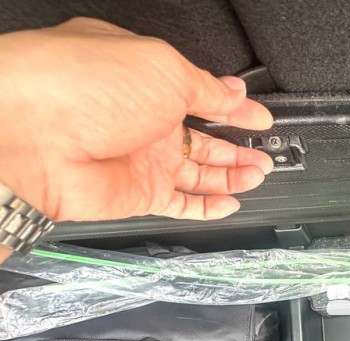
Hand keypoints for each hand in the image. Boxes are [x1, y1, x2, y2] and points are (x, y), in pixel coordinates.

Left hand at [0, 17, 273, 221]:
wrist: (28, 135)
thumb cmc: (80, 85)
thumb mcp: (164, 69)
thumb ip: (207, 89)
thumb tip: (234, 94)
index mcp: (148, 79)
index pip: (203, 95)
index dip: (236, 107)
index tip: (259, 116)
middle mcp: (144, 119)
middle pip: (204, 138)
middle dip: (238, 145)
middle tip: (265, 152)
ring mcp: (141, 158)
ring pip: (199, 173)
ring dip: (232, 175)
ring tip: (260, 173)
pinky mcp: (138, 193)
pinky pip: (181, 204)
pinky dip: (208, 208)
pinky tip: (231, 203)